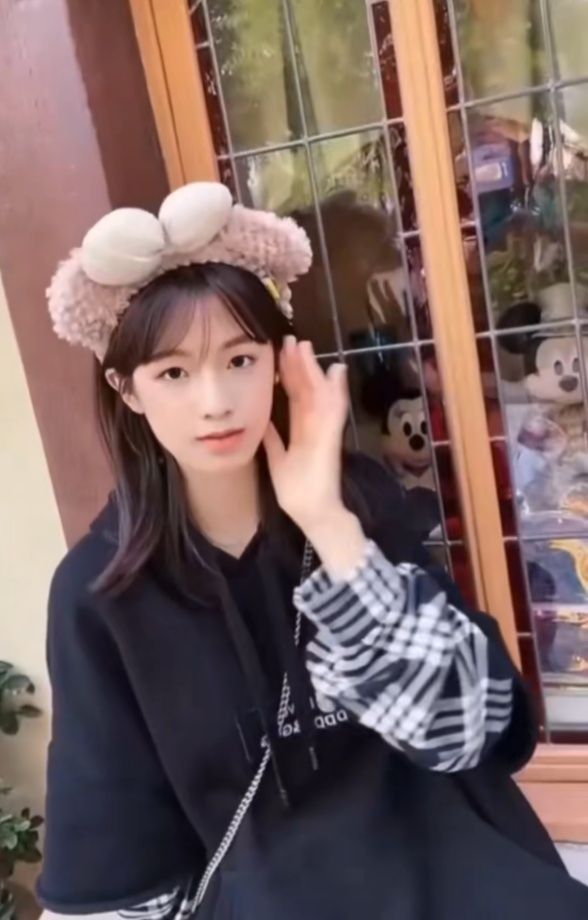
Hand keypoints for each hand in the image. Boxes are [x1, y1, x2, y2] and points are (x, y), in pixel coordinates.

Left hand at [263, 336, 348, 534]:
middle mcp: (313, 425)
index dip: (287, 374)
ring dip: (313, 370)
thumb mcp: (277, 458)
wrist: (313, 512)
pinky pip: (335, 412)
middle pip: (305, 389)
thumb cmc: (296, 490)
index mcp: (300, 429)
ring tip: (305, 346)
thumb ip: (272, 439)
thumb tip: (260, 420)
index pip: (293, 396)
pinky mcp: (331, 439)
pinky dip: (336, 392)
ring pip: (319, 393)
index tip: (279, 354)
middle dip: (298, 364)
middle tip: (290, 339)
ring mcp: (324, 430)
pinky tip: (335, 373)